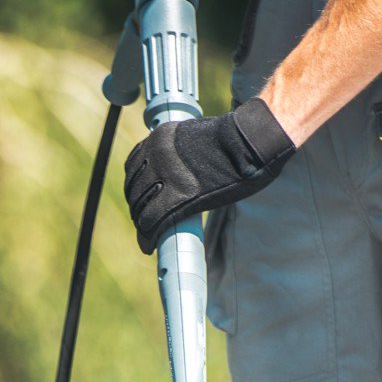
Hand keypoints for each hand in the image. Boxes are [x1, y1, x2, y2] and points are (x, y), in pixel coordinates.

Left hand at [123, 97, 296, 253]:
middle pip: (134, 190)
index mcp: (160, 138)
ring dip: (142, 223)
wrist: (247, 142)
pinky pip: (152, 222)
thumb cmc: (235, 141)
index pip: (134, 166)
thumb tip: (186, 167)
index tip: (140, 198)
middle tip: (145, 219)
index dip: (135, 187)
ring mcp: (164, 177)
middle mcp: (156, 156)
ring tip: (148, 234)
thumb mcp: (197, 136)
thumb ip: (183, 152)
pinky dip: (148, 236)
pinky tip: (149, 245)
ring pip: (140, 208)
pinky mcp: (176, 198)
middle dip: (137, 207)